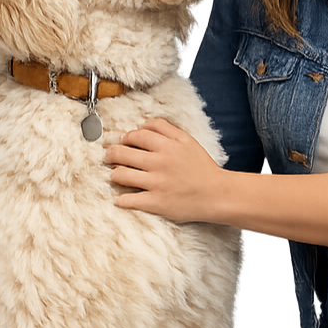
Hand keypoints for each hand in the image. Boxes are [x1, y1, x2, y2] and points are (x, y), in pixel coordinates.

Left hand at [104, 118, 223, 222]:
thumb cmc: (203, 168)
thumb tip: (143, 124)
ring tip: (115, 175)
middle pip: (122, 153)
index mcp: (167, 146)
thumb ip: (166, 129)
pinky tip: (121, 198)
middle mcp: (159, 163)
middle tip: (109, 157)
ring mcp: (156, 183)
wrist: (218, 194)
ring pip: (121, 175)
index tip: (123, 142)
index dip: (125, 137)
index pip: (136, 135)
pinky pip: (129, 200)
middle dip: (111, 154)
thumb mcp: (188, 141)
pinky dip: (121, 199)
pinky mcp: (156, 203)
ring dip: (114, 174)